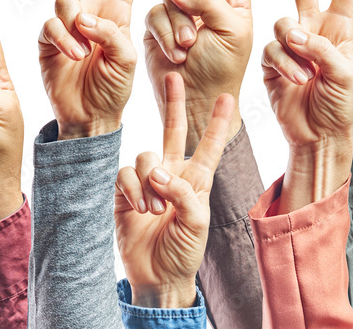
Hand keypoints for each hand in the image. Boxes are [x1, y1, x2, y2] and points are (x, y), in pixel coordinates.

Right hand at [39, 0, 141, 138]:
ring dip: (76, 21)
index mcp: (118, 14)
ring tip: (86, 50)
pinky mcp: (48, 39)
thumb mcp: (128, 60)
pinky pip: (52, 25)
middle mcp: (92, 12)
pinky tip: (74, 53)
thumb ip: (113, 34)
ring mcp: (68, 25)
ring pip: (66, 0)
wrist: (90, 117)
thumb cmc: (116, 90)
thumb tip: (86, 18)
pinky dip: (63, 37)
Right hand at [114, 74, 233, 308]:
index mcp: (197, 179)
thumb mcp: (197, 222)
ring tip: (155, 209)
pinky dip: (132, 189)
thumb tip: (159, 173)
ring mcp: (148, 181)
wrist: (158, 276)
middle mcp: (173, 173)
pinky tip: (139, 208)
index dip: (217, 122)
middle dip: (173, 103)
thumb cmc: (185, 250)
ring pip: (145, 155)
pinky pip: (125, 173)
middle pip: (172, 130)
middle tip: (173, 76)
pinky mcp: (124, 191)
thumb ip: (183, 194)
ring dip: (150, 180)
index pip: (209, 145)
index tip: (227, 97)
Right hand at [144, 0, 251, 153]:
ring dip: (179, 19)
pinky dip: (165, 32)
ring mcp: (179, 9)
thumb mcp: (232, 32)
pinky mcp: (155, 24)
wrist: (197, 101)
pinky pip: (154, 13)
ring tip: (191, 46)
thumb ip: (210, 1)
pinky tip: (177, 53)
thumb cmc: (224, 70)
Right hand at [261, 0, 352, 212]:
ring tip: (310, 72)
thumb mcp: (347, 75)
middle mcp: (315, 28)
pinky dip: (285, 63)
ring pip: (284, 23)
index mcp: (342, 28)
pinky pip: (272, 49)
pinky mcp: (271, 59)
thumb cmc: (342, 107)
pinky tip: (297, 79)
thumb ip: (324, 49)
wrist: (317, 136)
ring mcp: (291, 44)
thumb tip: (294, 33)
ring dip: (296, 45)